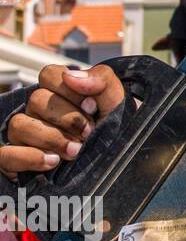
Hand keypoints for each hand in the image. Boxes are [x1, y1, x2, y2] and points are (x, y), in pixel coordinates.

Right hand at [0, 64, 124, 180]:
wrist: (118, 166)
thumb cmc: (115, 131)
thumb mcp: (117, 103)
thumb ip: (102, 80)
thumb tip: (71, 76)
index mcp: (60, 93)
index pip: (49, 74)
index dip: (70, 90)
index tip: (92, 107)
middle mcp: (37, 111)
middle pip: (36, 100)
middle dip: (68, 118)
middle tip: (89, 133)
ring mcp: (23, 135)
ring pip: (19, 125)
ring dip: (52, 138)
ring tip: (75, 151)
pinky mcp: (15, 160)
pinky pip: (5, 154)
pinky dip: (29, 157)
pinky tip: (53, 161)